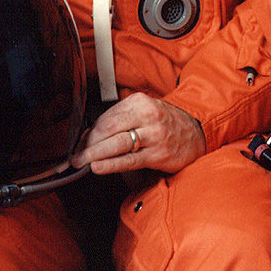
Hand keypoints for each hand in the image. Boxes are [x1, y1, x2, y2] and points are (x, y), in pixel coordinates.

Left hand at [72, 93, 204, 176]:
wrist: (196, 132)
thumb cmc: (165, 123)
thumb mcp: (144, 113)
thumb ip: (119, 121)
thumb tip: (88, 136)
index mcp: (140, 102)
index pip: (106, 117)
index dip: (88, 132)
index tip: (78, 143)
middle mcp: (147, 115)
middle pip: (108, 129)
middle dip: (88, 144)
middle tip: (75, 156)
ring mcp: (154, 134)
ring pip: (117, 143)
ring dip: (94, 154)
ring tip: (81, 162)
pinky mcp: (158, 153)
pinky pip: (129, 160)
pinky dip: (110, 164)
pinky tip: (98, 167)